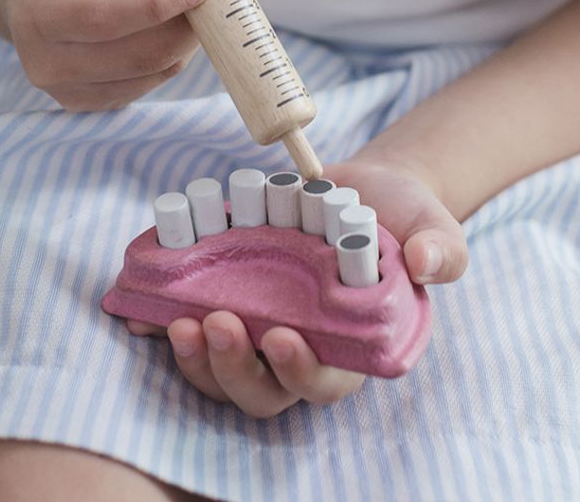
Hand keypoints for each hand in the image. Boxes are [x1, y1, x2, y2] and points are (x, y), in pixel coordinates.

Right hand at [0, 0, 208, 110]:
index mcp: (38, 8)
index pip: (102, 18)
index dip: (155, 4)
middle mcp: (45, 60)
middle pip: (138, 54)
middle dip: (188, 22)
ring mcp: (66, 91)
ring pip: (152, 72)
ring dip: (186, 37)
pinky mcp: (90, 104)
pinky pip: (151, 84)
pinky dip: (172, 55)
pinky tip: (167, 26)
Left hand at [127, 157, 465, 415]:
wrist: (361, 190)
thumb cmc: (402, 219)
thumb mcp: (433, 225)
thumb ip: (441, 248)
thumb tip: (428, 264)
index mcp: (351, 347)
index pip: (323, 383)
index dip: (299, 371)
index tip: (280, 338)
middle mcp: (300, 348)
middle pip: (260, 390)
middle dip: (232, 368)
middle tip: (216, 323)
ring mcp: (259, 328)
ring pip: (220, 370)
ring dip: (194, 355)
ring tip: (177, 318)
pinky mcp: (231, 300)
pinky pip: (191, 326)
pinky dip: (159, 325)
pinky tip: (139, 312)